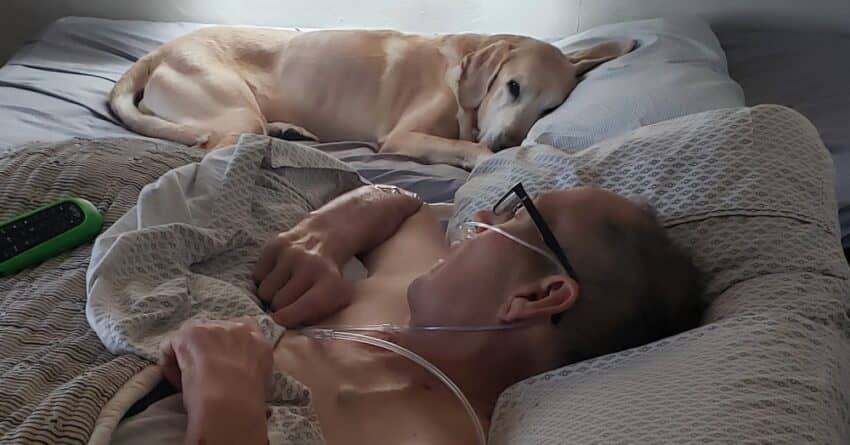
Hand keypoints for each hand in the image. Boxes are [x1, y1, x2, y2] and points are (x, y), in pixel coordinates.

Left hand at [158, 318, 271, 444]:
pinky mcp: (190, 333)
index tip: (222, 365)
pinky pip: (171, 345)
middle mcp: (238, 328)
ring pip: (192, 339)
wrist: (231, 401)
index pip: (242, 332)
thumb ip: (251, 366)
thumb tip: (239, 372)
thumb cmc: (246, 400)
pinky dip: (169, 363)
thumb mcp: (260, 380)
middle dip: (207, 349)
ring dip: (189, 356)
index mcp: (258, 340)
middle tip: (204, 375)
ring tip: (190, 381)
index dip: (228, 348)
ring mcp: (213, 328)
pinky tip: (177, 382)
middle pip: (215, 333)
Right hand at [253, 221, 353, 326]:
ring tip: (284, 287)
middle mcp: (310, 266)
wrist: (326, 234)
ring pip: (265, 291)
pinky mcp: (276, 245)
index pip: (300, 309)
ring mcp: (291, 254)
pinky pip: (257, 275)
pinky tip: (278, 273)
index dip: (287, 320)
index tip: (282, 323)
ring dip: (271, 294)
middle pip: (278, 303)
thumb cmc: (328, 275)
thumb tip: (285, 331)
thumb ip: (315, 315)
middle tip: (288, 302)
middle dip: (280, 308)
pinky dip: (264, 278)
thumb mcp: (335, 297)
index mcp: (330, 283)